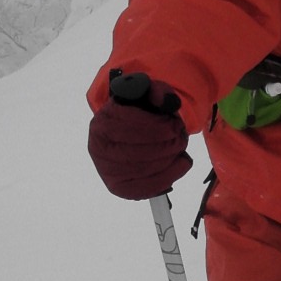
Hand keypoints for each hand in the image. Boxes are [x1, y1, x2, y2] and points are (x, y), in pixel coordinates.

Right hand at [88, 75, 191, 198]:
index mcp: (103, 122)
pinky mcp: (118, 187)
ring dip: (170, 159)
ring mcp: (106, 170)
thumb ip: (158, 92)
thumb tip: (168, 102)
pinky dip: (168, 177)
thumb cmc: (138, 113)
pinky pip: (145, 188)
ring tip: (180, 149)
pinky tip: (180, 165)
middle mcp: (99, 148)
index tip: (175, 125)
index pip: (131, 126)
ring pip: (144, 170)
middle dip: (168, 145)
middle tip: (181, 138)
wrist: (124, 133)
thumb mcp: (146, 94)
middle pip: (139, 151)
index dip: (159, 127)